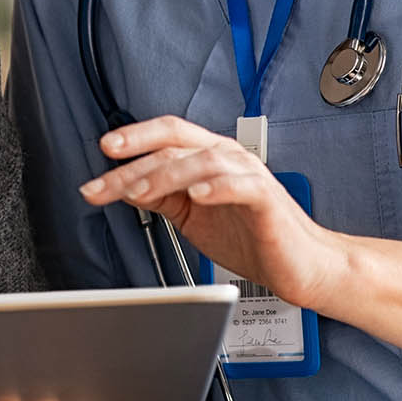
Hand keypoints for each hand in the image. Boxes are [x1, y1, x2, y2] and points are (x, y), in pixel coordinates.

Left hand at [80, 116, 347, 309]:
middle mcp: (228, 159)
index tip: (103, 151)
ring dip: (166, 175)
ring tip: (139, 192)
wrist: (298, 265)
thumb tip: (124, 186)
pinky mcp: (266, 199)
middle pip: (176, 146)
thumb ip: (162, 197)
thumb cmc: (252, 237)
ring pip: (203, 160)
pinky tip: (196, 194)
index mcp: (209, 158)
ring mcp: (249, 175)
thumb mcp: (192, 216)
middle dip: (134, 164)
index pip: (167, 135)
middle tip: (104, 184)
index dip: (134, 138)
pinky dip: (216, 186)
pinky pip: (240, 185)